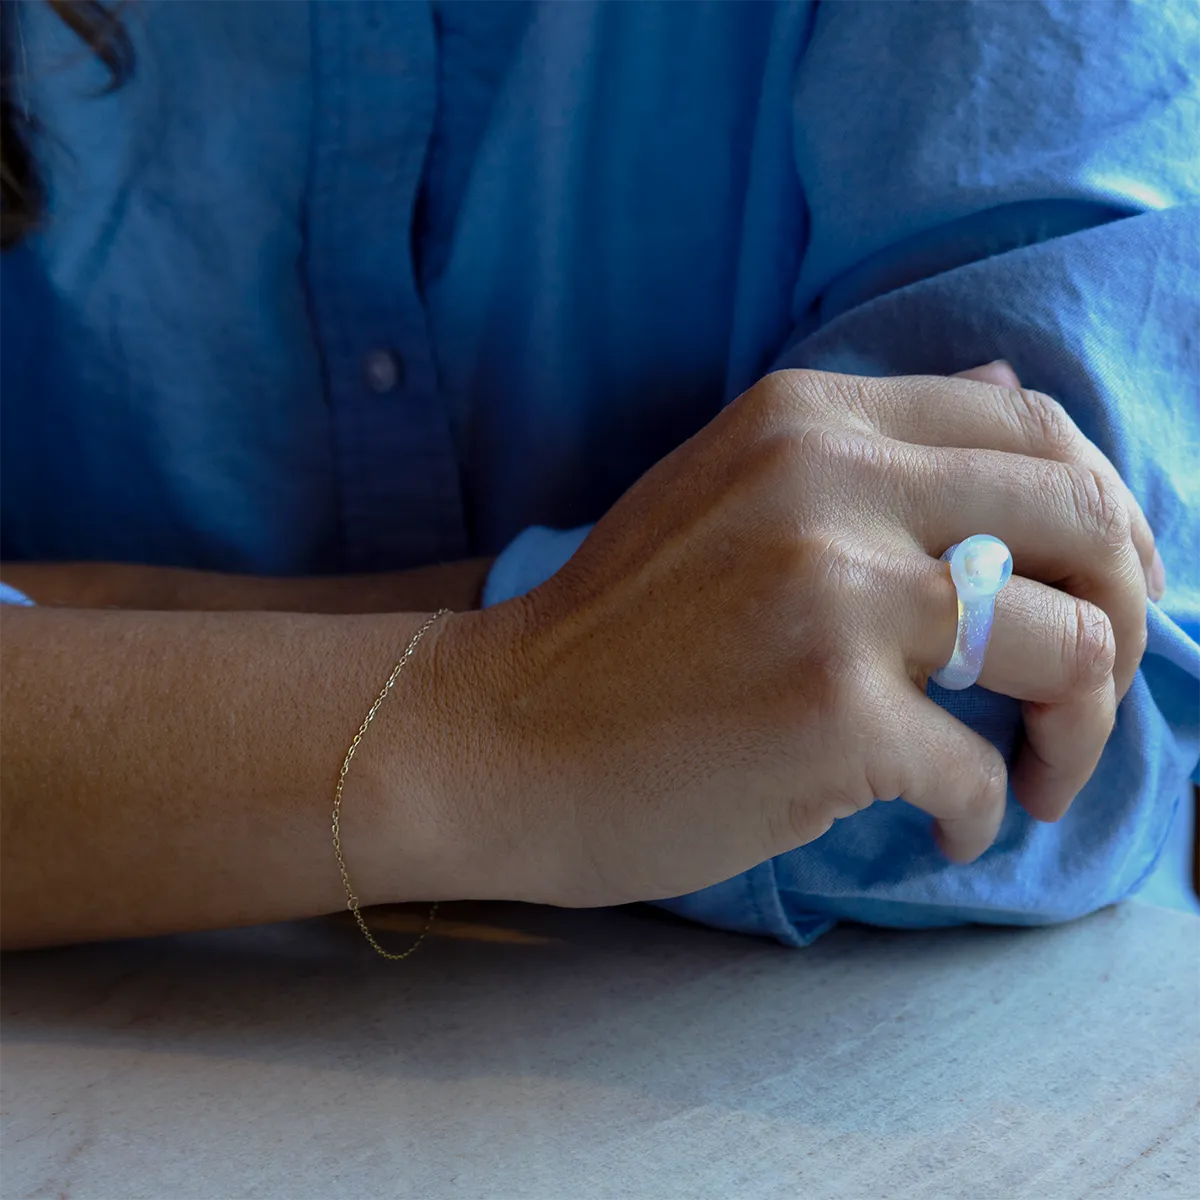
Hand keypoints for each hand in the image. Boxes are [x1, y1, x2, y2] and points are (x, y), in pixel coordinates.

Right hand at [450, 366, 1153, 907]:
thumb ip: (868, 446)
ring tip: (1041, 774)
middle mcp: (830, 483)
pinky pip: (980, 773)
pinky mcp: (832, 715)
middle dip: (1124, 619)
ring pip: (1072, 646)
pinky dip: (982, 812)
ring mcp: (836, 597)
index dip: (1098, 516)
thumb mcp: (732, 492)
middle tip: (1085, 694)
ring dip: (1082, 728)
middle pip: (1082, 524)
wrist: (496, 733)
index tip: (1089, 594)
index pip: (1034, 430)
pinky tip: (945, 827)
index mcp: (809, 418)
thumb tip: (1011, 386)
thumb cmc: (617, 634)